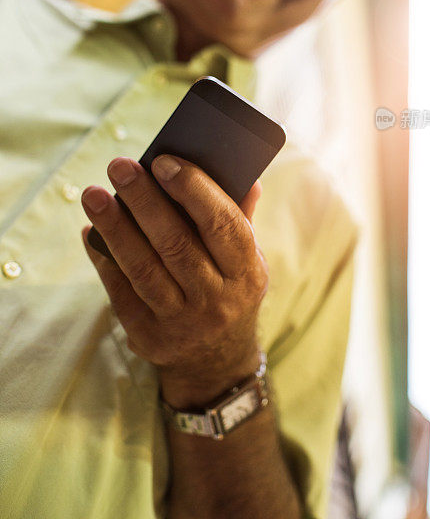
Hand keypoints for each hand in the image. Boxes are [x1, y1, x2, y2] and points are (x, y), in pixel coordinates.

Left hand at [81, 155, 266, 407]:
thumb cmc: (228, 288)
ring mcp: (181, 322)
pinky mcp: (148, 336)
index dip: (194, 190)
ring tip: (93, 195)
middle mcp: (218, 300)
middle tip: (119, 166)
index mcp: (247, 272)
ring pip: (143, 268)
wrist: (216, 360)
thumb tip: (247, 178)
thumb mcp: (246, 259)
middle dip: (144, 200)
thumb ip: (240, 217)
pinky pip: (121, 290)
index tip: (163, 161)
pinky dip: (104, 257)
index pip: (223, 224)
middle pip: (176, 243)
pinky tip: (91, 230)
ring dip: (115, 227)